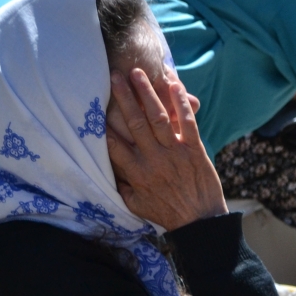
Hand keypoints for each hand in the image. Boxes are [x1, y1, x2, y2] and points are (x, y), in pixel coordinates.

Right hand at [105, 67, 226, 230]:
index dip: (103, 123)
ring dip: (148, 93)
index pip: (114, 143)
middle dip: (123, 97)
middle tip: (114, 75)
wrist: (201, 222)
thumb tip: (107, 170)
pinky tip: (174, 84)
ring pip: (158, 117)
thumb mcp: (136, 205)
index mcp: (136, 172)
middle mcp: (153, 159)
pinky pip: (187, 122)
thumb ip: (121, 186)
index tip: (94, 103)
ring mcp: (175, 153)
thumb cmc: (168, 214)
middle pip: (134, 122)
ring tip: (138, 72)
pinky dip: (181, 103)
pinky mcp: (195, 150)